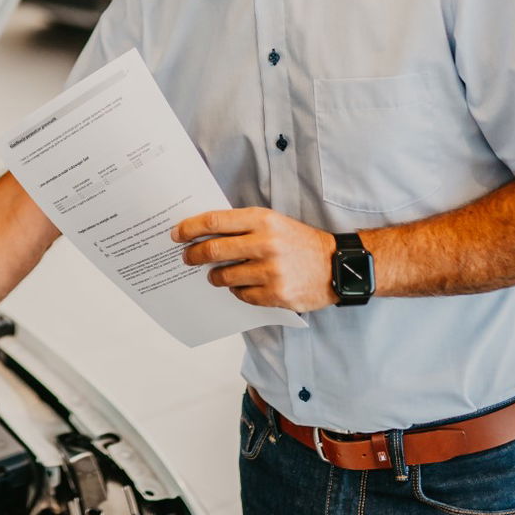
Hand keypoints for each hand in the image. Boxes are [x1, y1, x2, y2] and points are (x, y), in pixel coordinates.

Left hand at [172, 208, 336, 312]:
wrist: (337, 265)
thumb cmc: (300, 242)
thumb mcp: (274, 222)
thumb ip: (243, 226)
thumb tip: (205, 233)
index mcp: (263, 220)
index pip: (214, 221)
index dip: (190, 228)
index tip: (177, 234)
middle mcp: (265, 243)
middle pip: (213, 250)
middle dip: (194, 255)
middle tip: (187, 258)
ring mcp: (271, 271)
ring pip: (224, 276)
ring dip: (215, 276)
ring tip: (216, 275)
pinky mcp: (277, 295)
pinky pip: (242, 295)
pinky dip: (237, 291)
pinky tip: (242, 285)